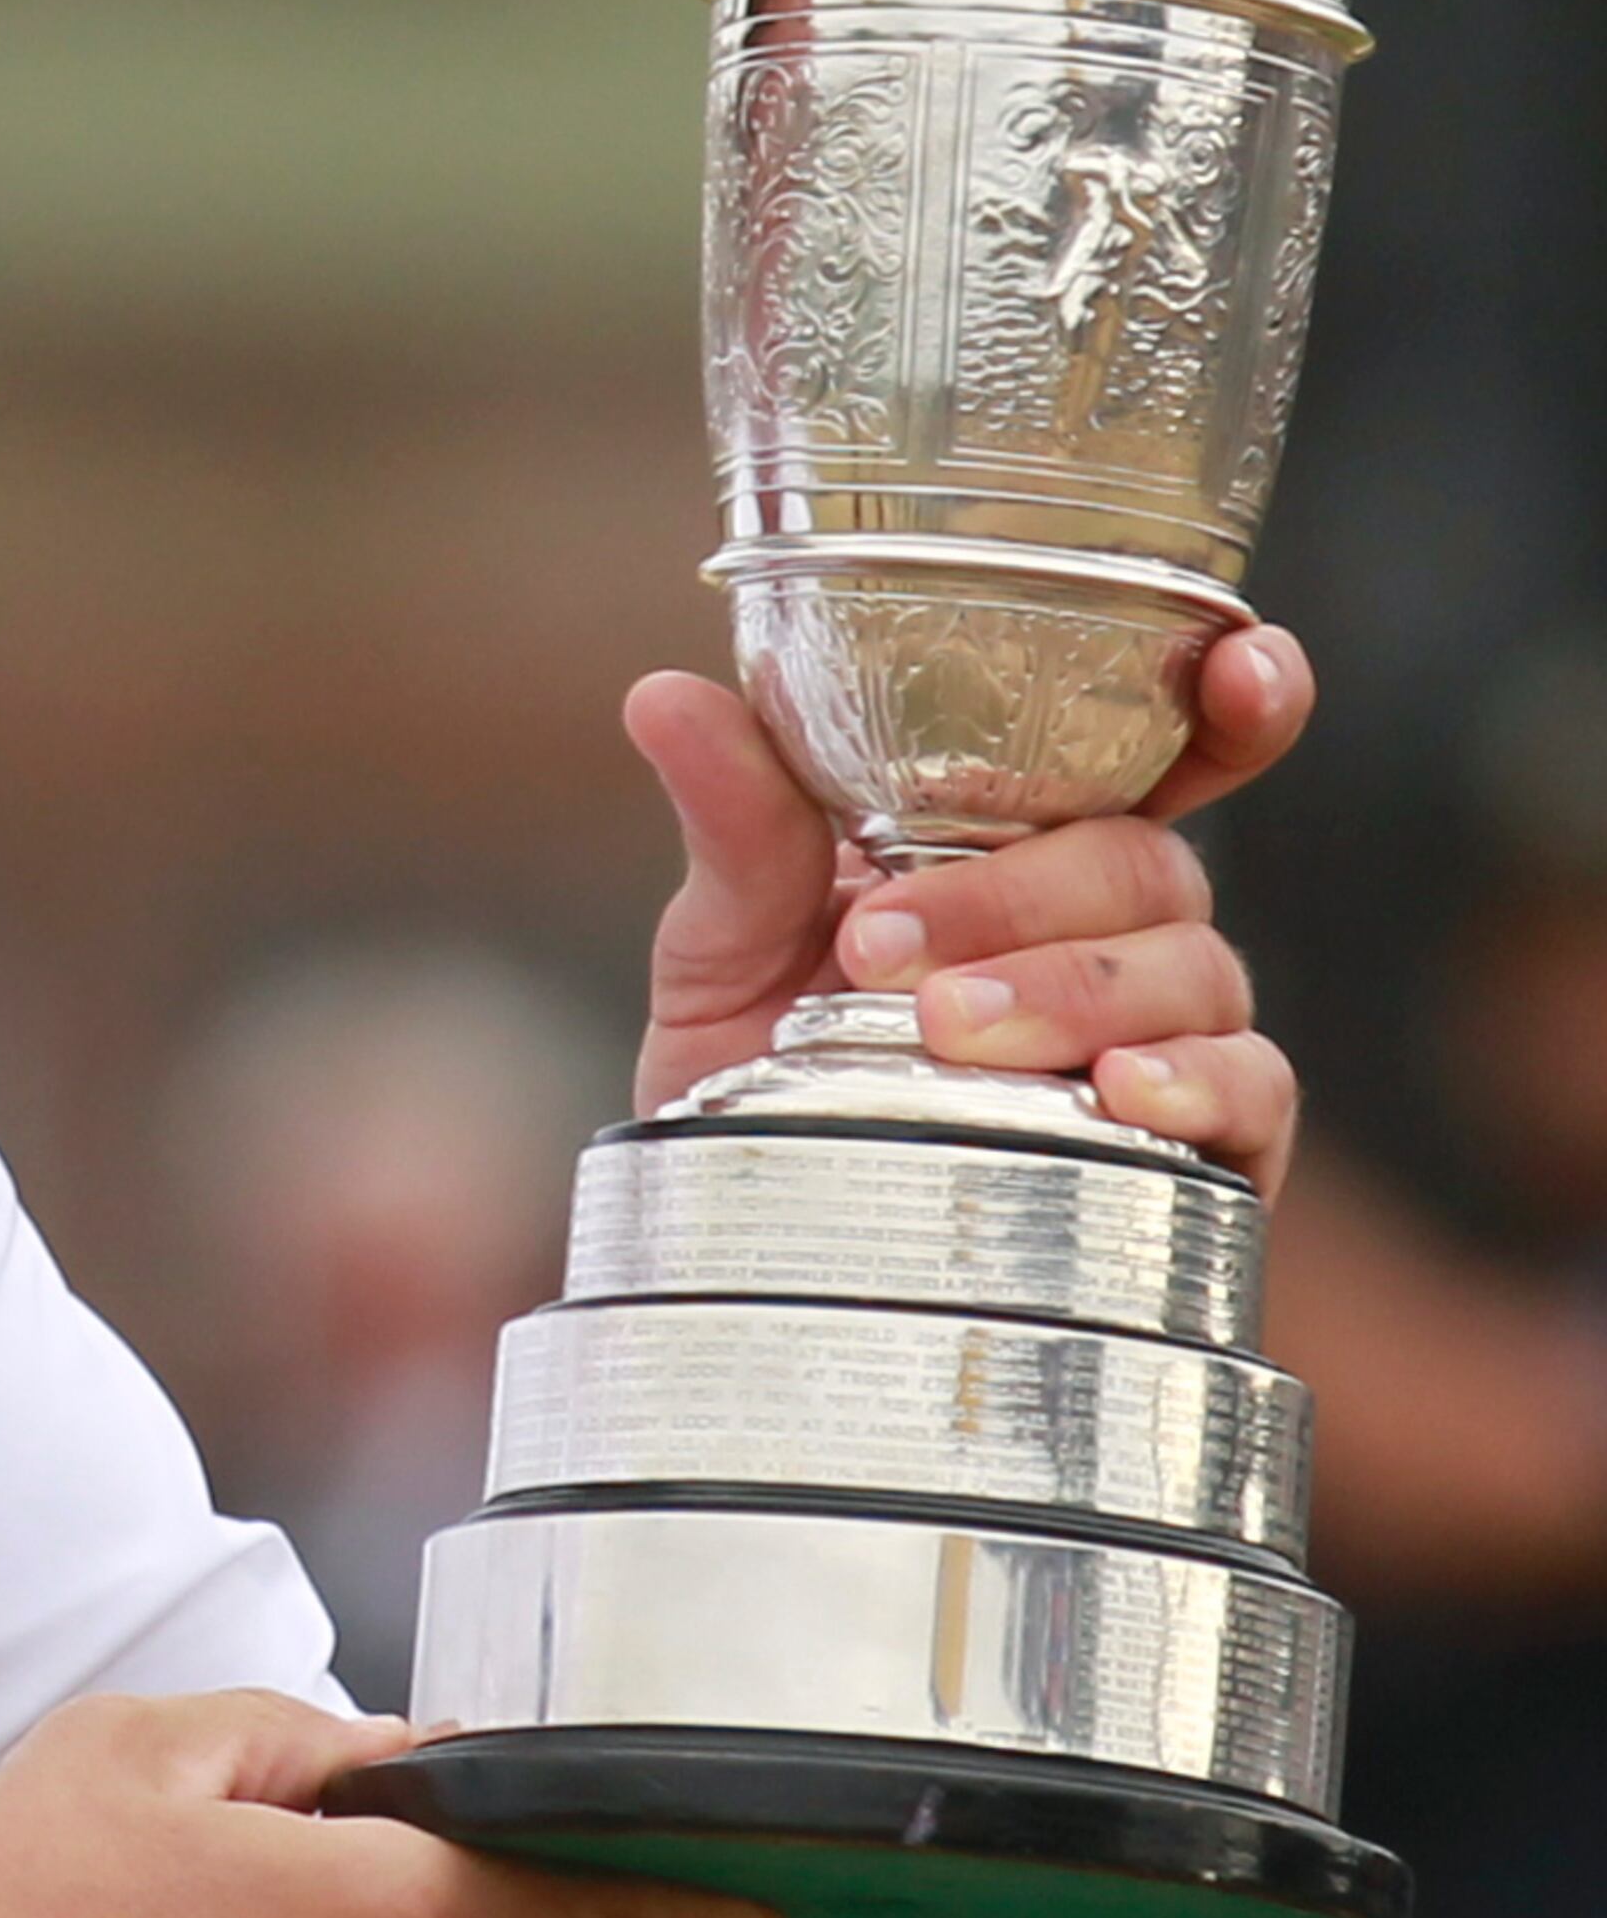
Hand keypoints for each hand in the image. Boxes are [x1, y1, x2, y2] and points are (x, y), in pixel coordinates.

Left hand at [623, 625, 1312, 1192]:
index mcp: (1020, 842)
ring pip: (1191, 968)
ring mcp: (1166, 1030)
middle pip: (1141, 861)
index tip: (1240, 670)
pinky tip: (1121, 1091)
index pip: (1153, 743)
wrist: (750, 1247)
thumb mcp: (725, 947)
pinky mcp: (1203, 1148)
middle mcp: (1112, 924)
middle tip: (879, 953)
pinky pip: (1251, 1090)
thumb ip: (734, 825)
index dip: (1224, 694)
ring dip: (1071, 989)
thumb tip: (666, 696)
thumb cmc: (761, 1076)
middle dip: (1020, 896)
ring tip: (946, 1029)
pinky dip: (1195, 1080)